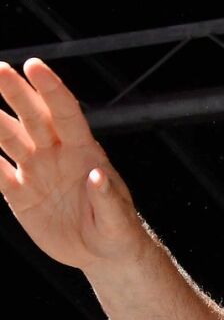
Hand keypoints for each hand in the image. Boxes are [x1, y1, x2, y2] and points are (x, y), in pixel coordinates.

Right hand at [0, 58, 145, 270]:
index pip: (65, 113)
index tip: (34, 65)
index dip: (51, 89)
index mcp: (83, 152)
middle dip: (16, 92)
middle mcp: (55, 154)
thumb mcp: (118, 220)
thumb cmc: (117, 232)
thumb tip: (97, 176)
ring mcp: (35, 171)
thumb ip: (107, 198)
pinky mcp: (19, 193)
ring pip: (8, 137)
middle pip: (32, 117)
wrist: (100, 254)